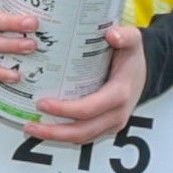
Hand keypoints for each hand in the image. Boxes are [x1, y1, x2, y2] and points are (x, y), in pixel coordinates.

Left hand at [23, 21, 147, 146]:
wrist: (143, 72)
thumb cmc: (131, 57)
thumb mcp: (132, 42)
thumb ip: (126, 36)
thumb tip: (112, 34)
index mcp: (120, 94)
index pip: (89, 108)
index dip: (65, 110)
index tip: (42, 103)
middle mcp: (117, 114)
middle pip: (82, 131)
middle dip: (54, 132)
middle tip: (29, 125)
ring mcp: (111, 124)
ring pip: (81, 138)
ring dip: (55, 137)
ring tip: (30, 129)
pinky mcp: (105, 127)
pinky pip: (83, 136)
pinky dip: (63, 136)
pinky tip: (43, 129)